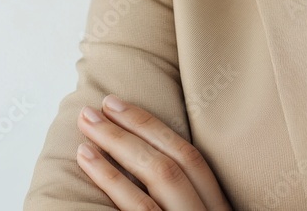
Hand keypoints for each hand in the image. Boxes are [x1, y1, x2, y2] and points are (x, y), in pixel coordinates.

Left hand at [76, 94, 231, 210]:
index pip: (193, 157)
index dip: (155, 128)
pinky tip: (87, 158)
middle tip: (100, 105)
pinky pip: (139, 206)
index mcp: (219, 208)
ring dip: (119, 142)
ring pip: (159, 174)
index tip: (120, 105)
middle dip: (136, 125)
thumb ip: (183, 198)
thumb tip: (144, 158)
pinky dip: (111, 178)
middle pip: (177, 159)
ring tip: (87, 123)